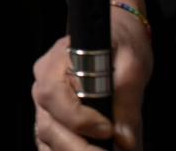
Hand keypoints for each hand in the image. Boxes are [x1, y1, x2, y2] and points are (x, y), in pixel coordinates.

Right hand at [32, 8, 151, 150]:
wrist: (115, 35)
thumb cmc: (120, 43)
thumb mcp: (132, 64)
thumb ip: (127, 101)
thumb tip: (126, 141)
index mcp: (57, 61)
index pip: (54, 95)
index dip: (78, 118)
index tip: (108, 129)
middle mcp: (43, 83)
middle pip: (48, 125)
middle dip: (78, 148)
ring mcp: (44, 103)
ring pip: (47, 138)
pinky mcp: (51, 118)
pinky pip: (50, 143)